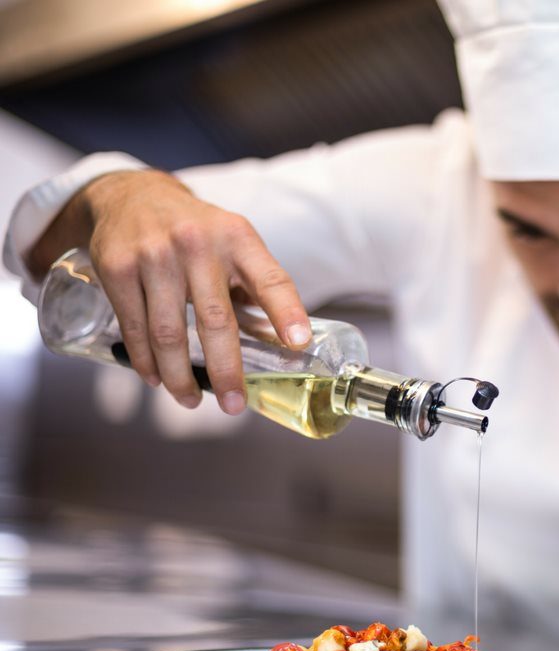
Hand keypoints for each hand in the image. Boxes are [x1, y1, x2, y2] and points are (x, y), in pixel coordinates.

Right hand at [31, 169, 310, 413]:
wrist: (132, 196)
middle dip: (226, 371)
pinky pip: (135, 328)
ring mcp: (154, 255)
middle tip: (233, 406)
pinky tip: (156, 379)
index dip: (287, 312)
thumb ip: (254, 286)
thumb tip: (282, 343)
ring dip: (180, 377)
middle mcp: (198, 244)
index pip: (270, 279)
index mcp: (238, 238)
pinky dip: (146, 362)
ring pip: (169, 334)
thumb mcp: (234, 242)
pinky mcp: (118, 268)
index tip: (299, 344)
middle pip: (216, 320)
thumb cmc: (197, 231)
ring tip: (190, 401)